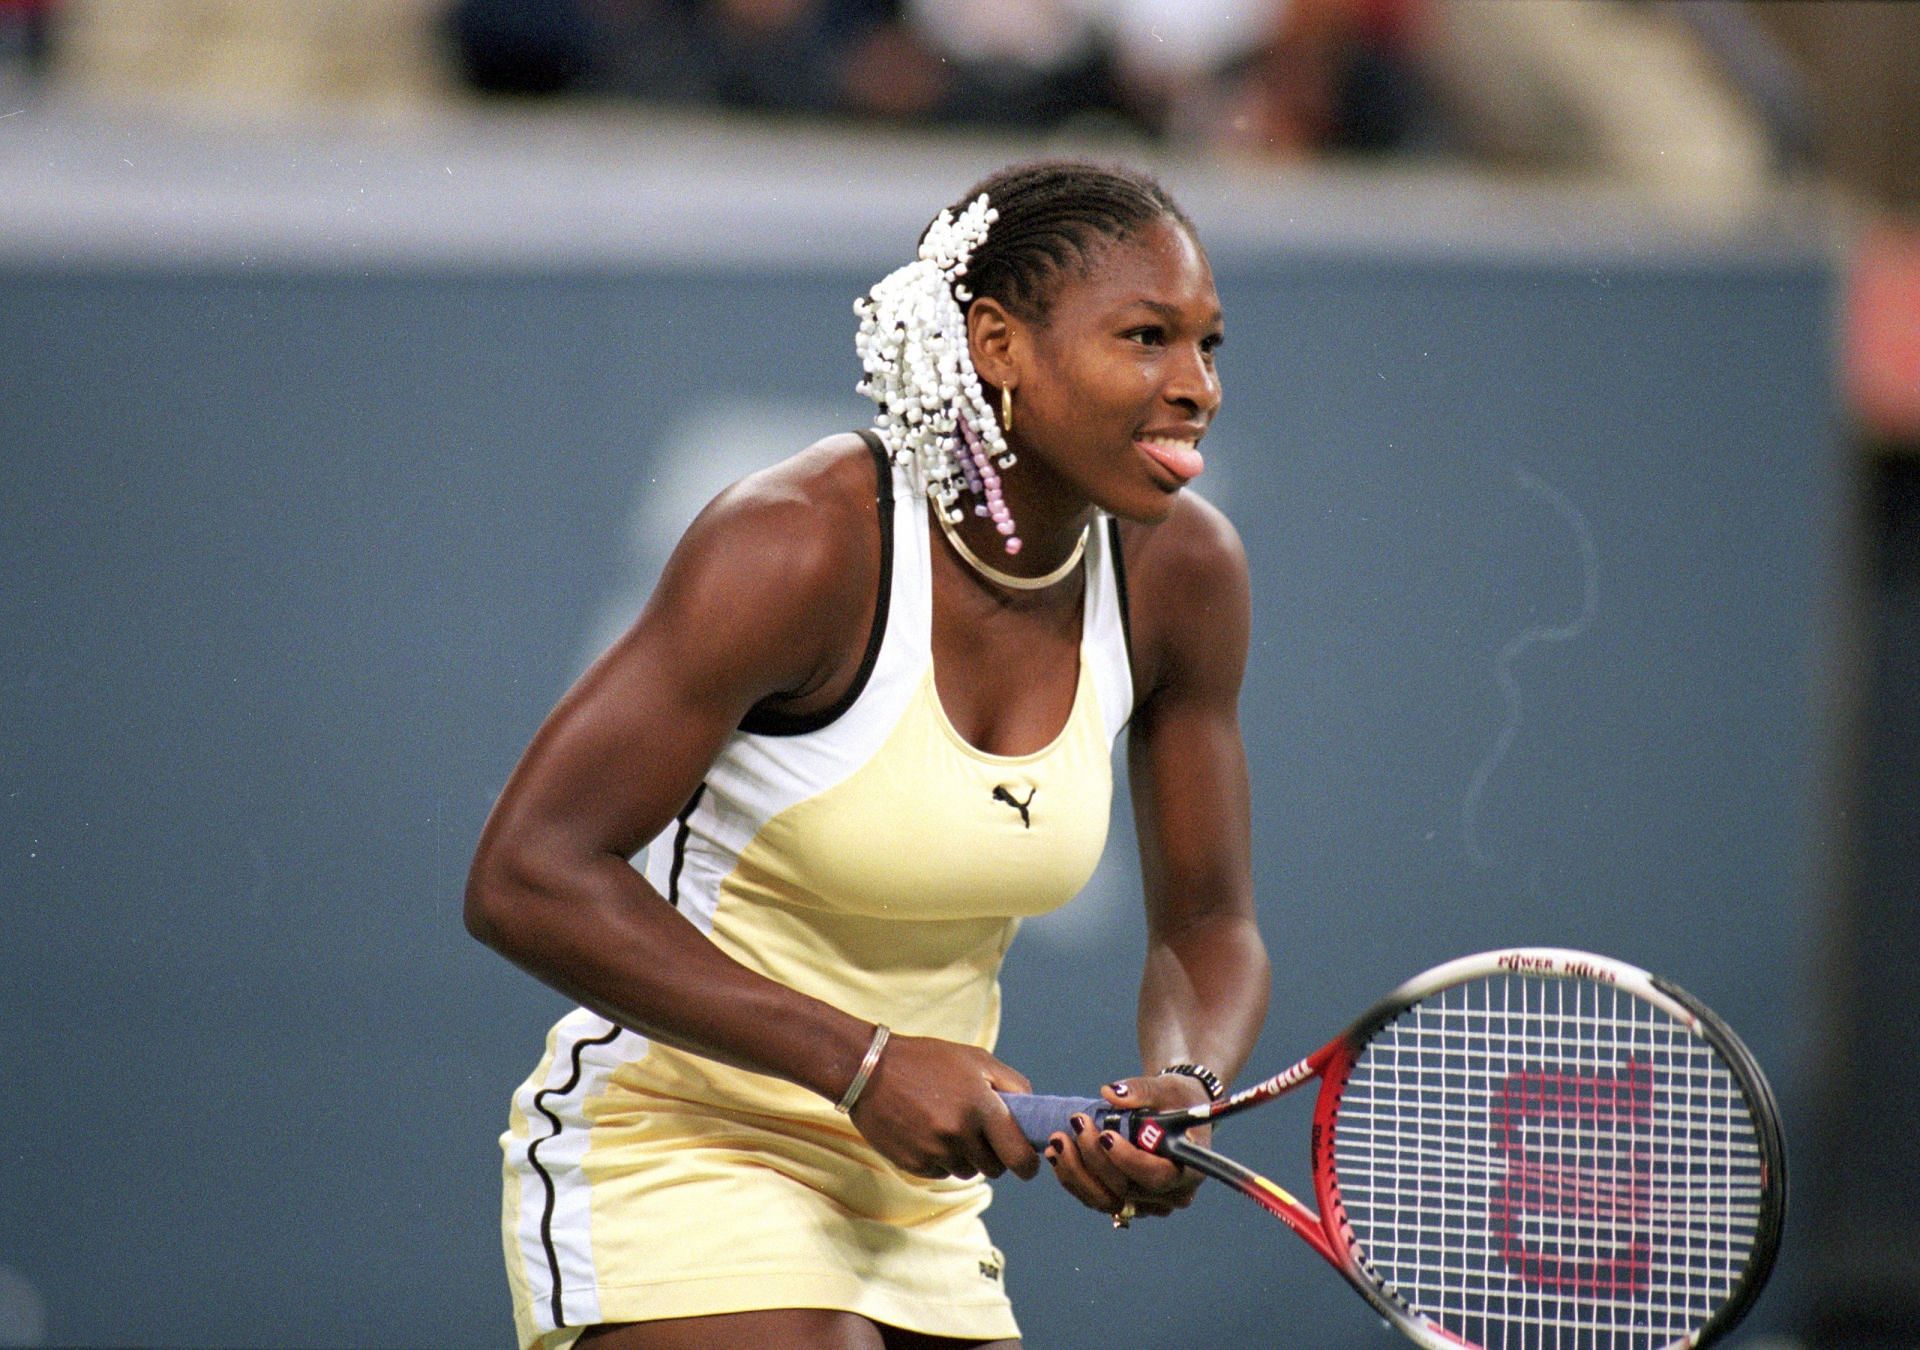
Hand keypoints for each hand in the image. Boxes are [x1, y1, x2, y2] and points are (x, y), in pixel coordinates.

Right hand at [847, 1033, 1040, 1182]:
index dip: (1028, 1165)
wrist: (869, 1071)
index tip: (1027, 1164)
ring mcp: (935, 1151)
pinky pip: (942, 1173)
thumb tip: (1033, 1114)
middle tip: (980, 1132)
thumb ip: (1013, 1085)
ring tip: (948, 1126)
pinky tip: (927, 1133)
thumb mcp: (976, 1059)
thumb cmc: (928, 1061)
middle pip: (995, 1168)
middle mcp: (960, 1133)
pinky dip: (941, 1159)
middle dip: (994, 1156)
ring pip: (968, 1172)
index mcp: (981, 1106)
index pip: (1019, 1156)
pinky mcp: (915, 1164)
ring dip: (966, 1157)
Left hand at [1043, 1071, 1210, 1220]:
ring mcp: (1147, 1203)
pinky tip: (1056, 1153)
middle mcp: (1170, 1195)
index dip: (1128, 1160)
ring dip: (1076, 1172)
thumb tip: (1111, 1093)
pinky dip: (1073, 1178)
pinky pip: (1095, 1198)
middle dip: (1094, 1158)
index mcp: (1189, 1170)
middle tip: (1077, 1122)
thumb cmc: (1177, 1100)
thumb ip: (1142, 1091)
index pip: (1157, 1176)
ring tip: (1057, 1140)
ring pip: (1105, 1200)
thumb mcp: (1166, 1089)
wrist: (1175, 1112)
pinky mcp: (1125, 1202)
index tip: (1106, 1136)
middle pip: (1126, 1189)